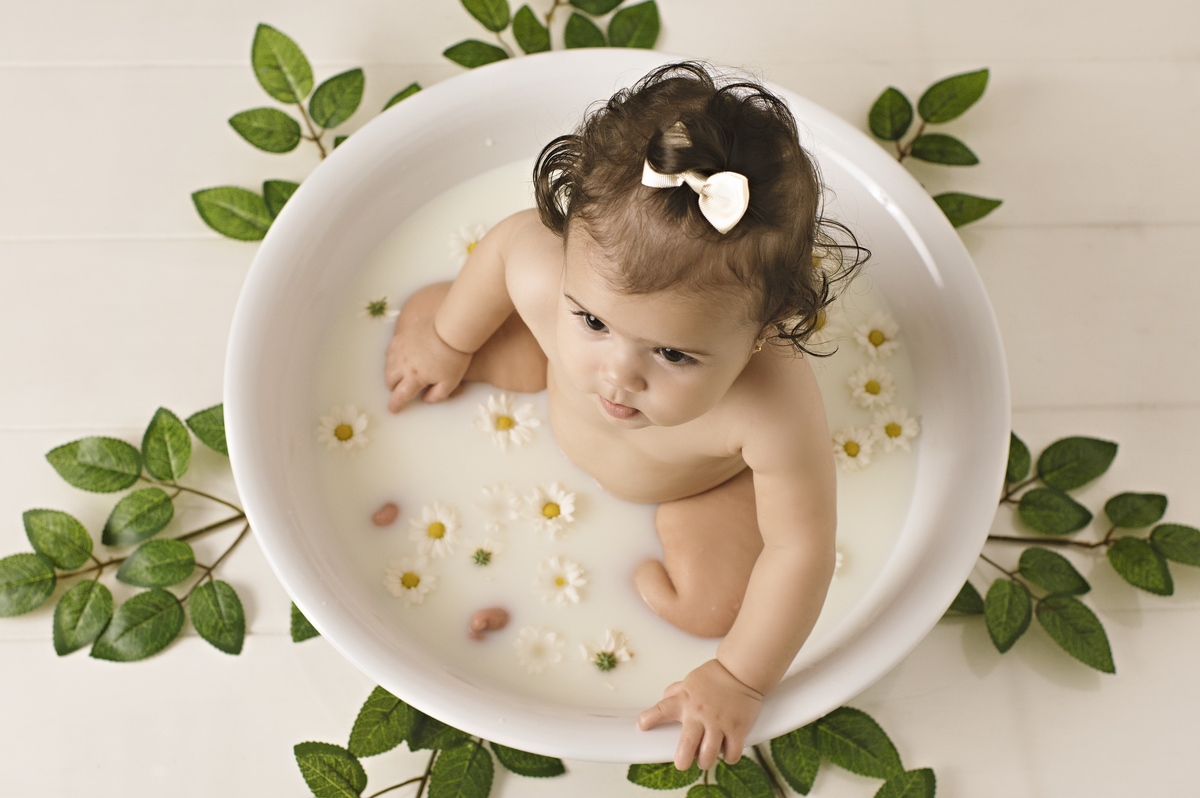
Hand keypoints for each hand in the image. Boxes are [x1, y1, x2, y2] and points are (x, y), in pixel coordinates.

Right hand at [384, 311, 471, 411]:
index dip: (395, 405)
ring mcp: (399, 350)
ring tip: (400, 375)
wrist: (451, 329)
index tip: (393, 409)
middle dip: (393, 388)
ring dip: (391, 374)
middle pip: (389, 381)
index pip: (399, 396)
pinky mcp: (401, 337)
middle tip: (399, 389)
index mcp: (414, 378)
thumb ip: (436, 396)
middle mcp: (402, 365)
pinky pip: (389, 351)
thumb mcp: (450, 383)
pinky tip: (398, 359)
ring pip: (387, 366)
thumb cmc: (453, 358)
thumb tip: (424, 399)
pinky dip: (391, 358)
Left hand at [637, 658, 762, 770]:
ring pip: (709, 754)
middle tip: (682, 763)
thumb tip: (664, 697)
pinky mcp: (737, 728)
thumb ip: (676, 691)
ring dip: (705, 761)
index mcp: (685, 701)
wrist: (741, 671)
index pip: (662, 709)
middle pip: (687, 744)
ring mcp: (719, 722)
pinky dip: (728, 758)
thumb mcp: (691, 680)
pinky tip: (726, 753)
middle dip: (682, 760)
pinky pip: (732, 753)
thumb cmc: (715, 675)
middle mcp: (700, 713)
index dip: (650, 718)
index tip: (642, 726)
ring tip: (705, 759)